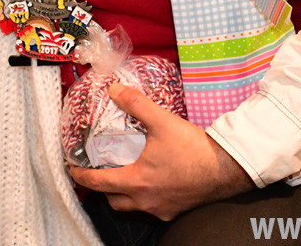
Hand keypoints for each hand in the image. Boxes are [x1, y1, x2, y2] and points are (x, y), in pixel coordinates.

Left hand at [68, 84, 254, 220]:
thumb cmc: (194, 148)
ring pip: (131, 207)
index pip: (97, 183)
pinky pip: (151, 208)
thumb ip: (135, 104)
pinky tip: (150, 181)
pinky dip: (144, 197)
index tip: (72, 168)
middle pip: (113, 201)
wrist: (228, 168)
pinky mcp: (176, 210)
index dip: (80, 176)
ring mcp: (162, 208)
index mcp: (137, 181)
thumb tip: (113, 89)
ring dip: (122, 195)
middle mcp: (146, 200)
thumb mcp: (161, 121)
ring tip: (122, 175)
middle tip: (98, 171)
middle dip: (102, 189)